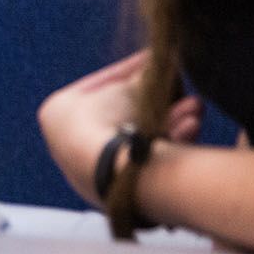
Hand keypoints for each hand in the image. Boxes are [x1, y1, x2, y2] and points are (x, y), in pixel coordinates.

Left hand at [37, 50, 199, 208]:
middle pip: (124, 115)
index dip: (132, 71)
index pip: (100, 87)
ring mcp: (93, 171)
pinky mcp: (119, 192)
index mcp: (58, 114)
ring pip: (138, 139)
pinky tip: (192, 126)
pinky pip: (145, 161)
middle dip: (159, 102)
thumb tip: (163, 62)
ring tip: (195, 108)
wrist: (110, 172)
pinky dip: (169, 144)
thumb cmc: (109, 121)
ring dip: (171, 121)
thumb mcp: (128, 87)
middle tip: (184, 91)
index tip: (156, 62)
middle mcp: (69, 146)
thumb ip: (144, 76)